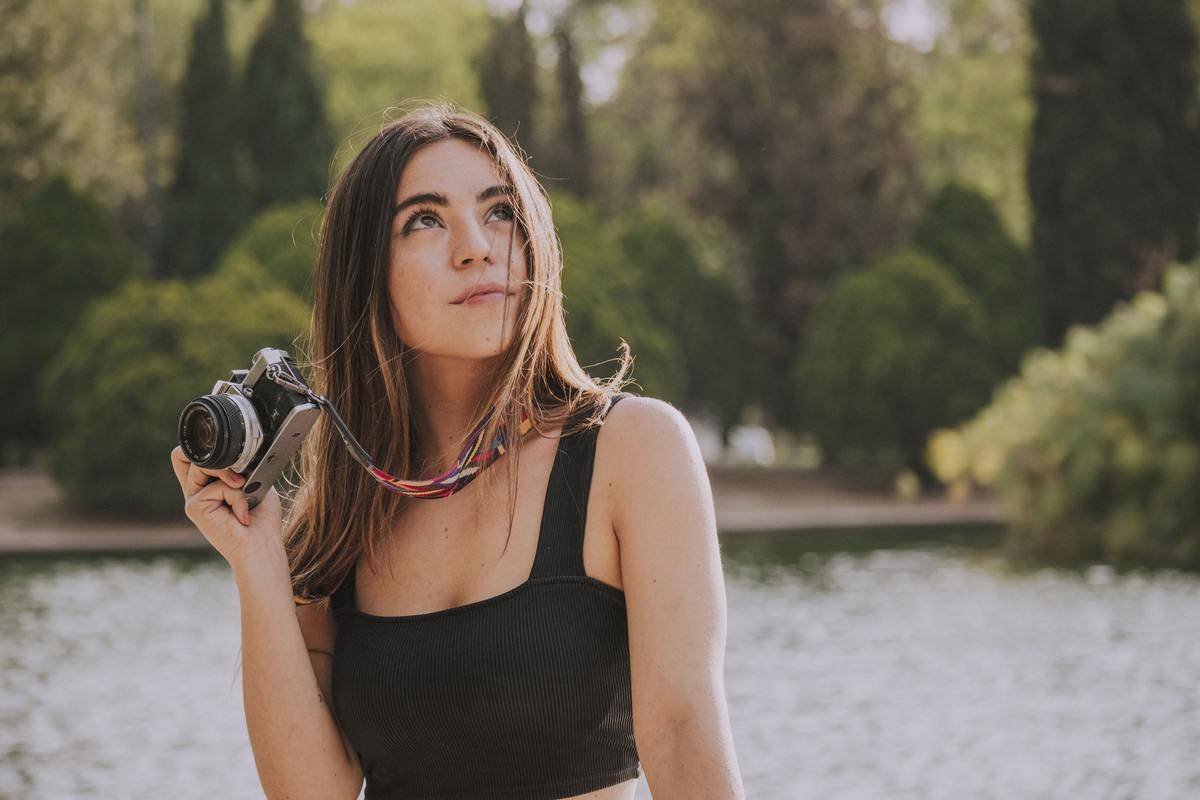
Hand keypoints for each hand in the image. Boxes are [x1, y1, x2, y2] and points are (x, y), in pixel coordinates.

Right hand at [170, 446, 283, 568]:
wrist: (262, 545)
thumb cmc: (262, 517)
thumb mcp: (253, 482)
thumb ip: (237, 466)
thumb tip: (231, 453)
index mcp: (207, 485)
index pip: (187, 457)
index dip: (200, 449)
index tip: (229, 455)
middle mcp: (196, 491)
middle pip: (188, 456)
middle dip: (217, 459)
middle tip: (239, 477)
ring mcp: (193, 499)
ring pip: (203, 466)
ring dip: (231, 478)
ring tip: (245, 494)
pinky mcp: (194, 508)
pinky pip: (216, 486)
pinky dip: (236, 495)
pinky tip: (242, 514)